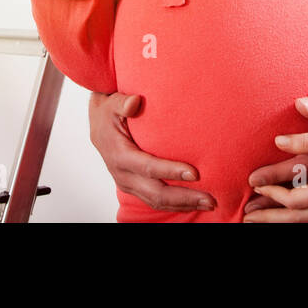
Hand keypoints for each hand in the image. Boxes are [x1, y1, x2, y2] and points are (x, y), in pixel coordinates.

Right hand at [88, 91, 214, 212]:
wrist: (97, 123)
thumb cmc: (108, 112)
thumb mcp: (112, 103)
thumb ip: (123, 103)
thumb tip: (134, 102)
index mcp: (119, 155)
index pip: (148, 167)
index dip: (171, 172)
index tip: (196, 173)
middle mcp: (123, 174)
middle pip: (156, 193)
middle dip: (184, 197)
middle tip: (210, 198)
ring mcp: (128, 183)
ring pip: (156, 201)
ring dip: (183, 204)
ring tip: (209, 203)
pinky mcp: (134, 187)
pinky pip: (154, 201)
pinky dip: (175, 204)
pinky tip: (193, 202)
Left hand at [243, 119, 307, 222]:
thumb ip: (304, 140)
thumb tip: (277, 142)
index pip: (294, 200)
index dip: (273, 194)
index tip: (256, 186)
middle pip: (300, 218)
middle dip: (273, 219)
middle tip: (248, 219)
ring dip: (288, 220)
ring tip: (268, 219)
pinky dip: (307, 217)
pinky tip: (297, 214)